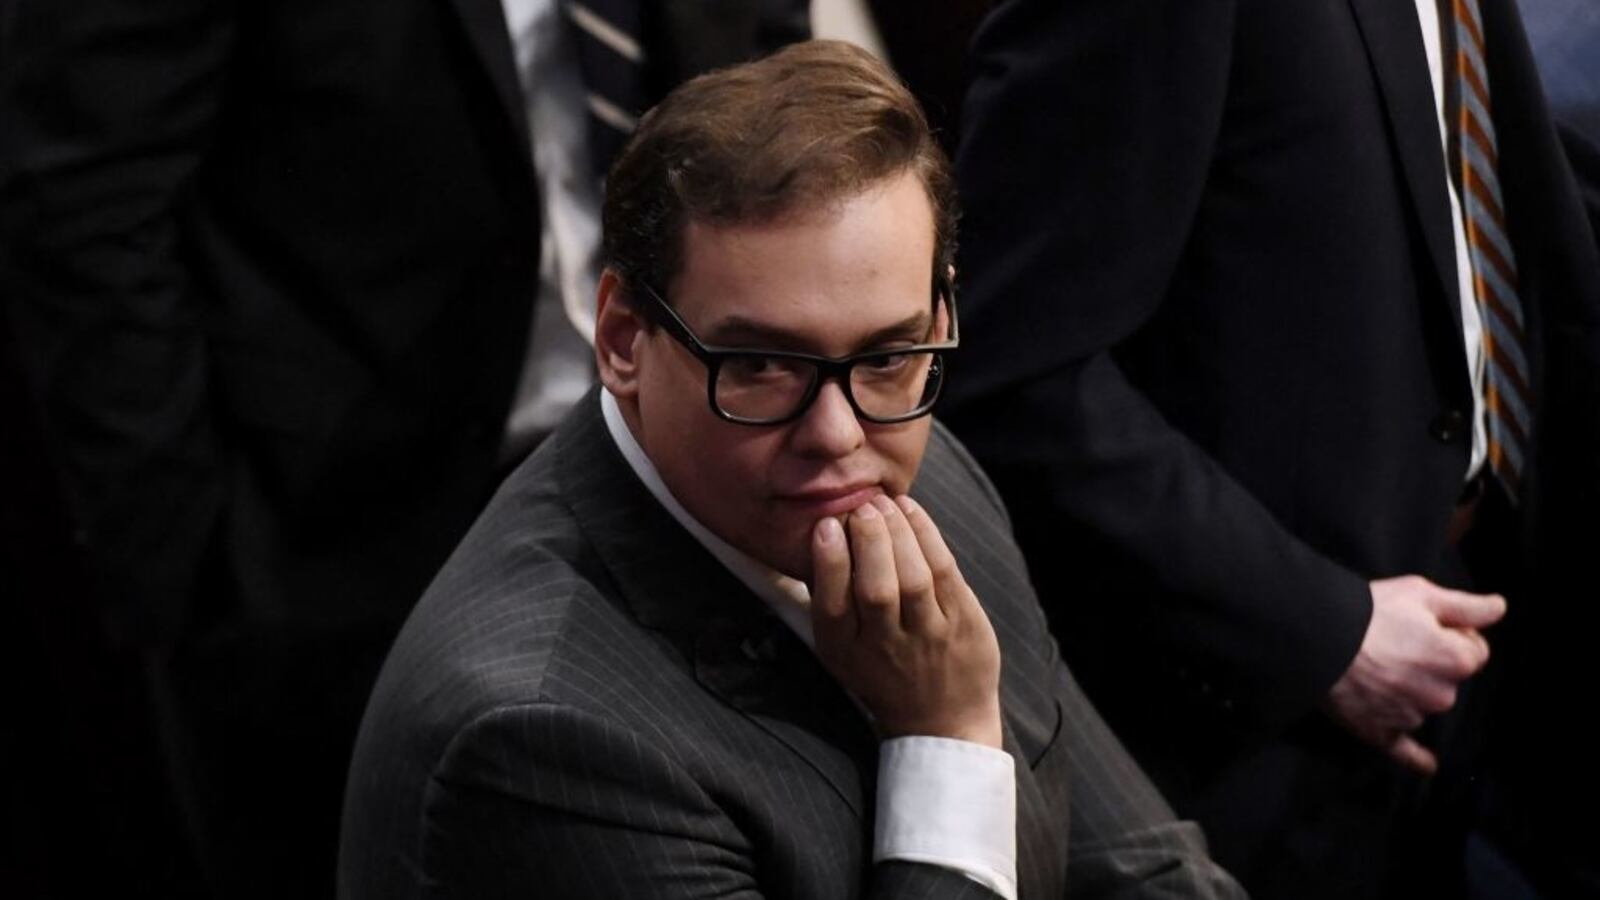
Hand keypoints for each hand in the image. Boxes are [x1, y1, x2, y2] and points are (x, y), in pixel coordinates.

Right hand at [809, 494, 1003, 747]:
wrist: (941, 721)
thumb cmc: (882, 672)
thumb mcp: (842, 652)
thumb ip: (830, 602)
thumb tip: (819, 536)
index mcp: (846, 652)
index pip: (833, 606)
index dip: (829, 563)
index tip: (826, 525)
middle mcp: (886, 647)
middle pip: (876, 589)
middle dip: (869, 540)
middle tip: (862, 506)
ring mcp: (928, 637)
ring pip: (913, 579)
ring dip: (899, 533)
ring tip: (886, 504)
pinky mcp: (962, 625)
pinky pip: (946, 574)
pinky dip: (928, 537)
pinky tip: (913, 512)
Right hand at [1325, 575, 1505, 772]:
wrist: (1316, 640)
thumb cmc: (1369, 613)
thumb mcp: (1421, 594)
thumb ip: (1467, 606)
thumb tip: (1500, 609)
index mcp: (1457, 660)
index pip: (1475, 649)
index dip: (1453, 633)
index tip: (1424, 623)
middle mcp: (1441, 695)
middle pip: (1449, 679)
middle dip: (1432, 662)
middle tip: (1395, 642)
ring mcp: (1412, 717)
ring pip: (1424, 704)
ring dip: (1412, 690)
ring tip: (1376, 667)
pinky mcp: (1382, 733)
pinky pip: (1406, 751)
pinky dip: (1417, 759)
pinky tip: (1429, 766)